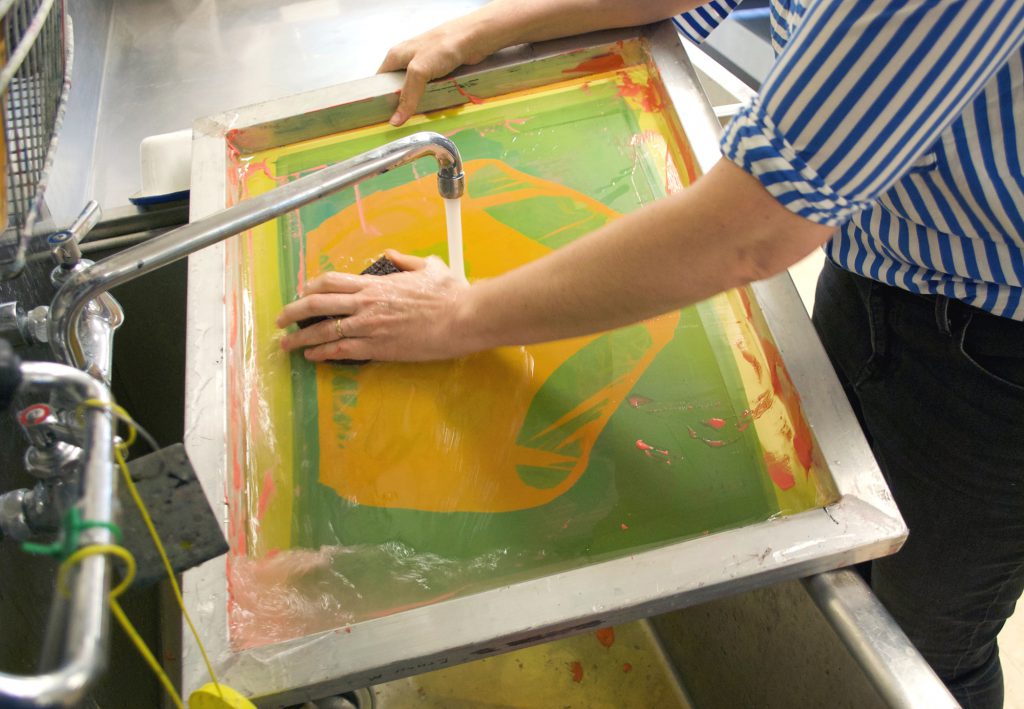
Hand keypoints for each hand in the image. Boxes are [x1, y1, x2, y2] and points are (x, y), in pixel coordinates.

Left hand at [276, 250, 473, 361]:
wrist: (462, 318)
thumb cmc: (450, 293)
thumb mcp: (429, 266)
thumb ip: (406, 260)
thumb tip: (391, 255)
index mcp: (376, 284)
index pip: (332, 281)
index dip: (311, 286)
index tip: (302, 293)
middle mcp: (366, 304)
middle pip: (317, 304)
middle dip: (293, 313)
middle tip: (280, 320)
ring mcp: (369, 327)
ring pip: (324, 330)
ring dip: (300, 337)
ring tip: (286, 344)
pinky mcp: (378, 348)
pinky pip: (341, 350)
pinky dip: (322, 353)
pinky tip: (311, 356)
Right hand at [378, 21, 489, 125]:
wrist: (473, 37)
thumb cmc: (442, 47)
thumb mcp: (418, 71)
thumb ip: (407, 95)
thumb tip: (394, 121)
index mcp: (395, 57)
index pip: (380, 81)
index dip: (380, 98)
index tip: (382, 117)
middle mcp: (407, 60)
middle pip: (399, 87)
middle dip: (402, 103)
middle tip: (403, 122)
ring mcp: (424, 65)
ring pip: (417, 89)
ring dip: (419, 102)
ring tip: (420, 118)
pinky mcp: (439, 70)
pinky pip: (432, 88)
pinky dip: (433, 97)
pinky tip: (436, 107)